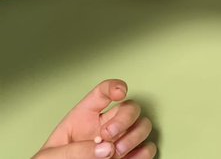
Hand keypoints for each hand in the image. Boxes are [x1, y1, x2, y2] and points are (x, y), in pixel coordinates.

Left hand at [34, 80, 155, 158]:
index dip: (114, 87)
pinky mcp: (130, 156)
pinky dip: (143, 153)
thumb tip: (104, 148)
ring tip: (116, 152)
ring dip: (134, 137)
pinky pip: (148, 148)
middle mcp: (106, 126)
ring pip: (143, 125)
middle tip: (109, 136)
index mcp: (84, 118)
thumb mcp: (52, 155)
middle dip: (124, 119)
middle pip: (130, 107)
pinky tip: (128, 158)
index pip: (103, 93)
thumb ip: (75, 150)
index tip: (120, 93)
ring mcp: (120, 141)